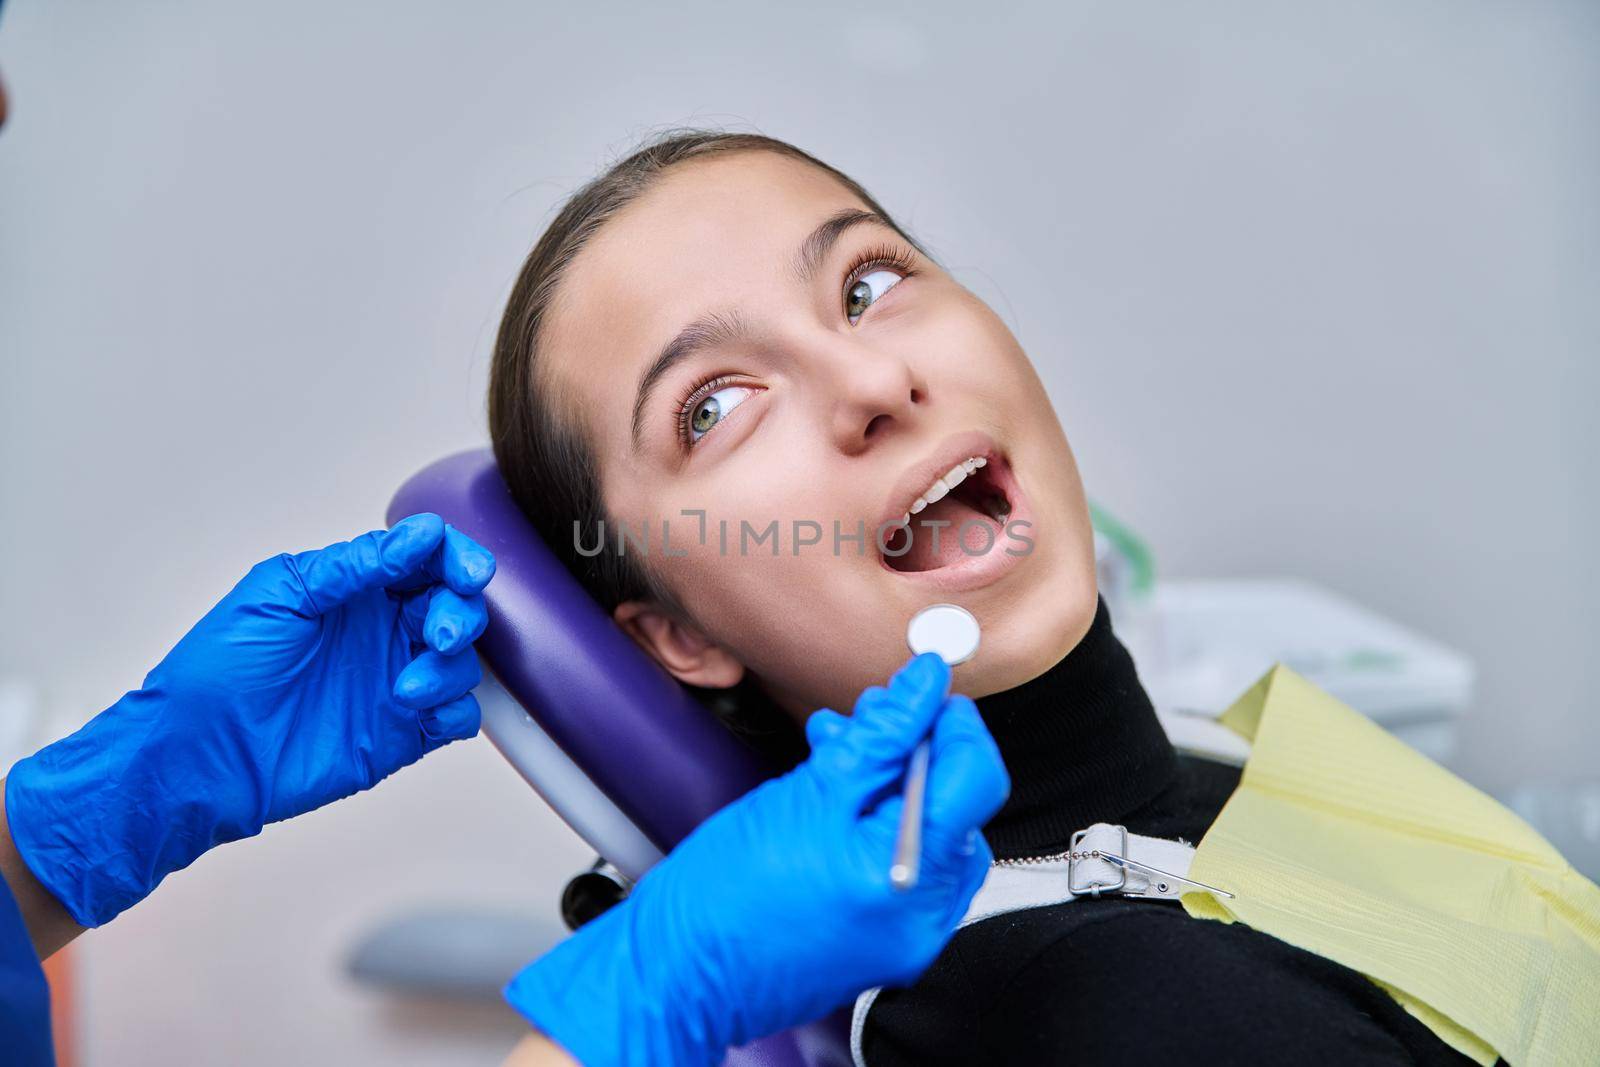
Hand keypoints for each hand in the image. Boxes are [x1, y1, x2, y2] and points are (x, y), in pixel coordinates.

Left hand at [3, 513, 494, 927]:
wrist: (197, 759)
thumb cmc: (215, 674)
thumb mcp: (278, 596)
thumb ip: (352, 565)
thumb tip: (418, 536)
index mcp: (355, 590)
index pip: (426, 559)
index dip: (456, 558)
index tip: (467, 573)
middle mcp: (381, 632)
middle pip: (456, 605)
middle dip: (462, 613)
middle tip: (441, 633)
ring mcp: (395, 681)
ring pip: (463, 661)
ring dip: (450, 668)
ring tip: (404, 690)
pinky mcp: (403, 733)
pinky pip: (460, 715)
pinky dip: (456, 711)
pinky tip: (418, 713)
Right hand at [503, 652, 1009, 1066]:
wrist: (680, 970)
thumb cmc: (727, 893)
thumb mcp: (809, 792)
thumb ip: (880, 736)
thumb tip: (924, 688)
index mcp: (911, 878)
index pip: (974, 778)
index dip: (953, 724)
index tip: (924, 692)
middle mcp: (923, 918)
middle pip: (957, 808)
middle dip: (915, 752)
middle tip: (870, 719)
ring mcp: (906, 939)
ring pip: (928, 835)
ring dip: (891, 784)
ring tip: (838, 753)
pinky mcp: (882, 946)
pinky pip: (904, 870)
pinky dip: (878, 828)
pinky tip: (836, 801)